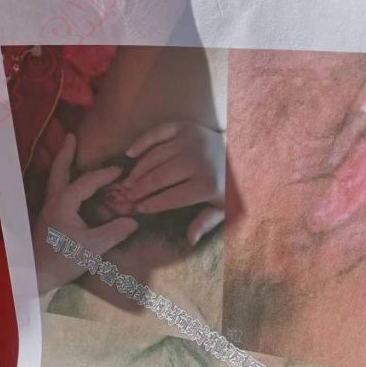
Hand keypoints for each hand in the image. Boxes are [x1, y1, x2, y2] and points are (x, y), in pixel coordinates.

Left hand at [33, 133, 137, 294]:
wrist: (37, 275)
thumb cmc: (63, 260)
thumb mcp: (93, 247)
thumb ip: (114, 232)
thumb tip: (134, 220)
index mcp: (64, 204)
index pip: (87, 182)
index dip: (105, 174)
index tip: (122, 169)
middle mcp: (53, 201)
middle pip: (59, 171)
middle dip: (66, 153)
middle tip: (71, 136)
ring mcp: (48, 208)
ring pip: (55, 179)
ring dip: (63, 164)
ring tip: (70, 151)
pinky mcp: (48, 217)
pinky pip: (57, 190)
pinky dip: (64, 179)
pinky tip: (72, 183)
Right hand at [121, 121, 224, 244]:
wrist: (238, 151)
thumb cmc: (225, 184)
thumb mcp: (221, 207)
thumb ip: (205, 222)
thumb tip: (190, 240)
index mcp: (207, 184)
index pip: (172, 198)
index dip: (153, 205)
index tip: (139, 209)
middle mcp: (197, 160)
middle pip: (159, 177)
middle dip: (140, 189)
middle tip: (127, 196)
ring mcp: (190, 140)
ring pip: (154, 157)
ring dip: (138, 171)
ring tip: (127, 182)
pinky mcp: (184, 126)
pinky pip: (157, 133)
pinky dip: (141, 142)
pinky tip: (130, 154)